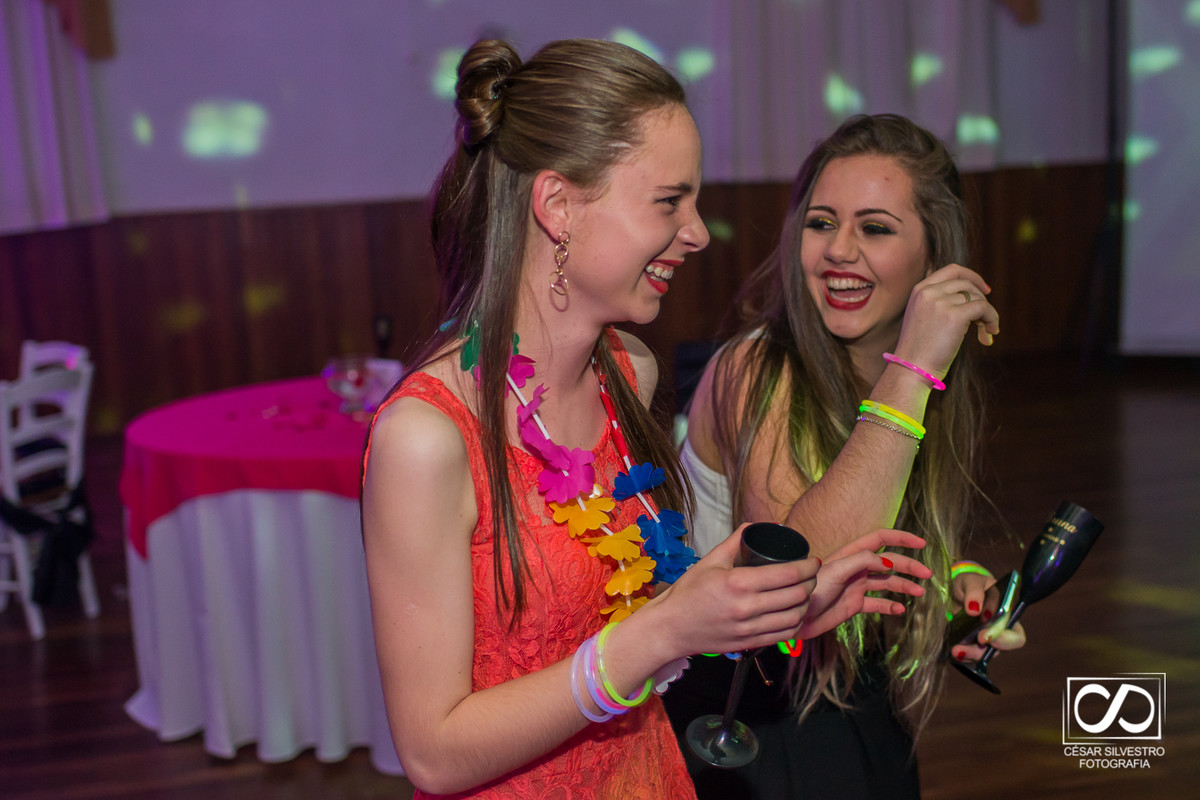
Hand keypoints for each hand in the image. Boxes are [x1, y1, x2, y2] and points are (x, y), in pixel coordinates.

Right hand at [652, 523, 819, 655]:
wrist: (671, 627)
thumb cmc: (688, 592)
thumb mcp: (710, 560)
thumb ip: (735, 542)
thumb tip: (755, 527)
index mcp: (738, 582)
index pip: (788, 574)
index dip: (808, 566)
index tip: (813, 560)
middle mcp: (746, 607)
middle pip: (796, 595)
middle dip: (811, 582)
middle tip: (812, 574)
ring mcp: (749, 628)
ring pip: (794, 617)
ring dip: (806, 603)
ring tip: (806, 592)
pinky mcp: (749, 643)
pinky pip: (784, 635)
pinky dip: (796, 623)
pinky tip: (796, 613)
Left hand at [798, 529, 933, 638]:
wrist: (794, 616)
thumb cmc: (810, 590)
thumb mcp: (834, 571)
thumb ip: (860, 562)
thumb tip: (887, 561)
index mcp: (851, 555)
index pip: (880, 539)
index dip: (901, 538)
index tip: (921, 544)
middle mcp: (856, 568)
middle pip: (889, 563)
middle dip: (909, 566)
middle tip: (927, 575)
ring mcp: (856, 587)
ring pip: (887, 583)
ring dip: (904, 586)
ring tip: (919, 593)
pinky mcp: (854, 605)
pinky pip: (877, 604)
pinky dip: (890, 606)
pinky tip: (900, 609)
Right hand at [892, 264, 999, 379]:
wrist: (911, 369)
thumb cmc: (919, 350)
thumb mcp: (923, 317)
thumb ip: (940, 302)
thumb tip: (974, 297)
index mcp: (919, 290)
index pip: (952, 270)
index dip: (972, 277)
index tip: (985, 291)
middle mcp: (929, 292)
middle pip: (967, 283)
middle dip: (982, 300)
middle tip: (985, 322)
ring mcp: (941, 302)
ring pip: (977, 297)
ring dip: (986, 316)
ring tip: (985, 334)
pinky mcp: (954, 315)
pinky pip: (984, 308)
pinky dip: (992, 319)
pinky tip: (989, 335)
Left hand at [947, 569, 1026, 662]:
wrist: (957, 591)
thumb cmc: (970, 585)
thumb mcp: (971, 581)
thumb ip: (975, 591)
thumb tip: (974, 609)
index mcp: (1008, 616)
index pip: (1015, 635)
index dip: (1002, 639)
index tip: (983, 637)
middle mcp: (1001, 633)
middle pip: (999, 651)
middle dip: (982, 650)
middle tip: (964, 648)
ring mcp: (986, 641)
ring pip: (983, 655)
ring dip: (969, 654)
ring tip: (955, 650)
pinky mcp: (971, 646)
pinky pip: (969, 656)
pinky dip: (960, 655)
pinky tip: (951, 651)